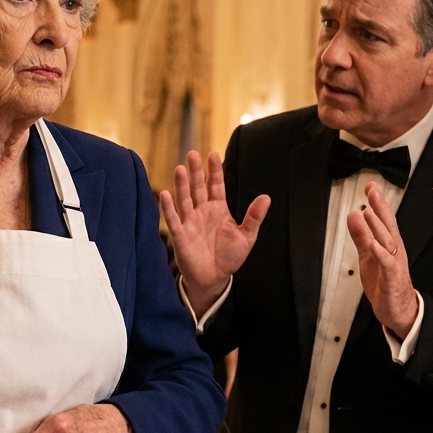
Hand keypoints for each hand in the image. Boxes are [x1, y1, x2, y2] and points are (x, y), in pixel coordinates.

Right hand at [159, 150, 269, 314]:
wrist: (214, 278)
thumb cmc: (229, 257)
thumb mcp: (247, 236)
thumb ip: (254, 217)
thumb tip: (266, 197)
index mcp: (218, 209)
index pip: (216, 185)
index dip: (215, 171)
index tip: (213, 155)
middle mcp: (202, 212)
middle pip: (198, 188)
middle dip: (196, 171)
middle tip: (192, 154)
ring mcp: (190, 222)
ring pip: (185, 199)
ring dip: (182, 185)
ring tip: (180, 169)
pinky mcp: (181, 235)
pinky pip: (174, 219)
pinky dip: (169, 207)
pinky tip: (166, 194)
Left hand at [346, 182, 418, 335]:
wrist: (399, 310)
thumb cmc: (385, 283)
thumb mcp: (368, 256)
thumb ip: (361, 236)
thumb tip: (353, 216)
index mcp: (389, 245)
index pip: (383, 220)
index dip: (377, 203)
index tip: (370, 187)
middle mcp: (394, 251)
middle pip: (388, 226)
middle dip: (380, 207)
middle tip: (372, 190)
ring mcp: (395, 264)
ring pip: (388, 242)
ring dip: (378, 227)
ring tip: (369, 212)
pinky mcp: (392, 278)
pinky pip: (387, 265)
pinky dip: (381, 254)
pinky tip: (374, 245)